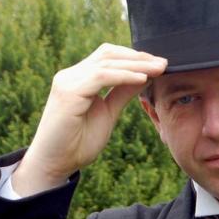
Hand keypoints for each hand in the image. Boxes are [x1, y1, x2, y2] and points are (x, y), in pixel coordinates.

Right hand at [12, 43, 166, 195]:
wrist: (54, 164)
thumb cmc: (78, 143)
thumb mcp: (108, 113)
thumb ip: (122, 94)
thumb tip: (144, 77)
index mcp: (80, 79)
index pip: (109, 58)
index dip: (134, 58)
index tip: (159, 64)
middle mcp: (71, 75)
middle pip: (108, 54)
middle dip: (139, 57)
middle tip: (164, 62)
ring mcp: (68, 81)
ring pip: (107, 62)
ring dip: (136, 64)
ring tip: (159, 68)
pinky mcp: (68, 92)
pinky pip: (101, 77)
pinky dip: (124, 76)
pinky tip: (142, 79)